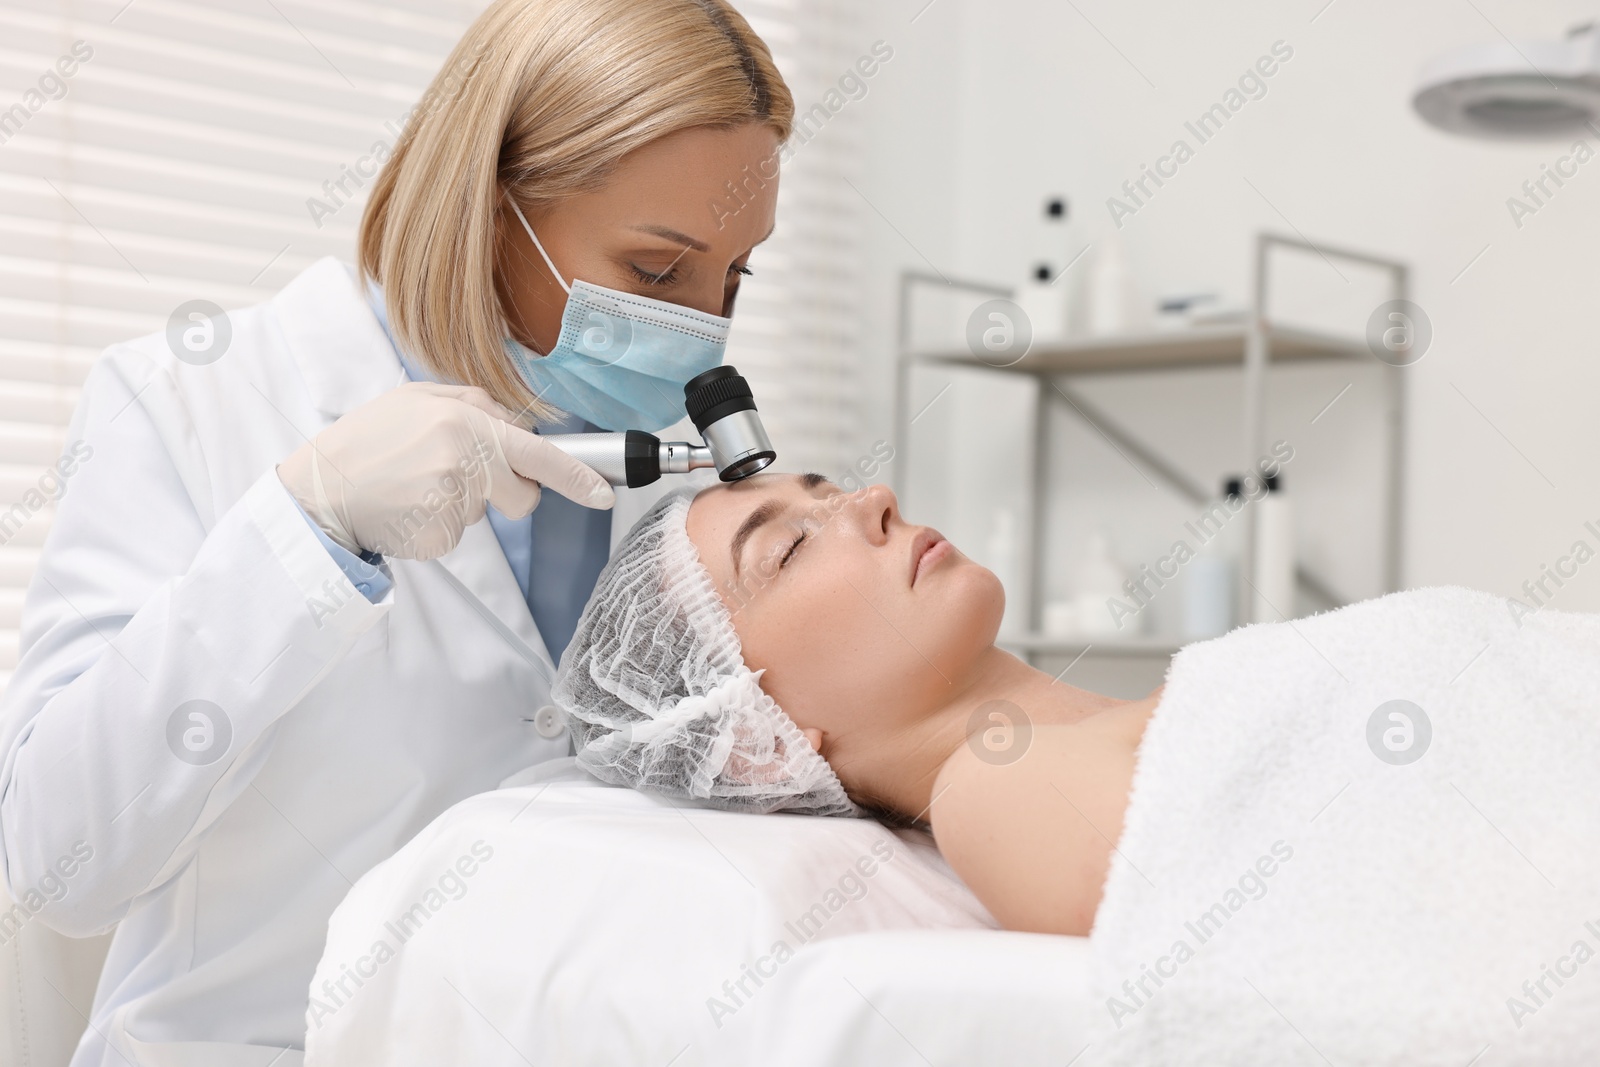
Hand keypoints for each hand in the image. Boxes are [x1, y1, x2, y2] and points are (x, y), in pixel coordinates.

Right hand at [277, 382, 613, 559]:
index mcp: (466, 420)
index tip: (603, 494)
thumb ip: (473, 405)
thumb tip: (516, 424)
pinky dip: (436, 527)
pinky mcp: (438, 535)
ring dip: (460, 506)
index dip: (576, 477)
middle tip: (455, 479)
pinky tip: (406, 509)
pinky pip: (458, 536)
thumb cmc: (369, 441)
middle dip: (507, 496)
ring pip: (485, 515)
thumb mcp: (417, 400)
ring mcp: (452, 501)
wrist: (319, 487)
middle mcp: (465, 459)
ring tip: (415, 487)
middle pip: (522, 497)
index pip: (538, 453)